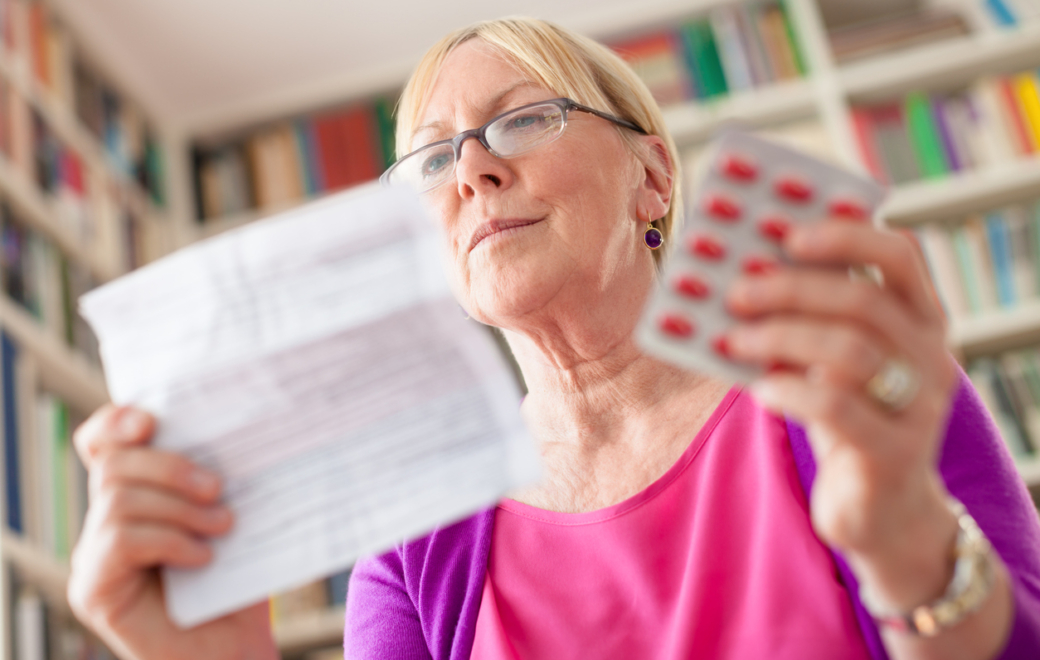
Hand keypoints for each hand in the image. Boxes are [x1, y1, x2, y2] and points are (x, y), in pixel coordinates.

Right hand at [68, 404, 277, 659]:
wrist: (236, 652)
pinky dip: (169, 540)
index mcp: (135, 495)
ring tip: (224, 526)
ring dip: (180, 507)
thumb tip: (239, 426)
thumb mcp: (233, 518)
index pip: (101, 442)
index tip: (153, 419)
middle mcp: (104, 522)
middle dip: (170, 466)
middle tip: (219, 488)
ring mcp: (93, 557)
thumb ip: (217, 479)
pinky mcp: (94, 591)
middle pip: (114, 463)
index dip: (117, 421)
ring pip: (119, 499)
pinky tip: (203, 558)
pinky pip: (121, 541)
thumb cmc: (240, 583)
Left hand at [724, 219, 961, 604]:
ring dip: (781, 337)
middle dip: (792, 288)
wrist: (882, 510)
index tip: (788, 229)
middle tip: (735, 289)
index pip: (900, 255)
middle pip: (863, 301)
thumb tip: (738, 273)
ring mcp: (918, 406)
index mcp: (921, 318)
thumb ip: (806, 320)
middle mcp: (931, 355)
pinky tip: (757, 389)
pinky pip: (836, 407)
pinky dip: (789, 389)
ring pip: (849, 351)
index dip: (846, 234)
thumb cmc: (846, 417)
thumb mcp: (832, 362)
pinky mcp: (894, 452)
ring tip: (732, 338)